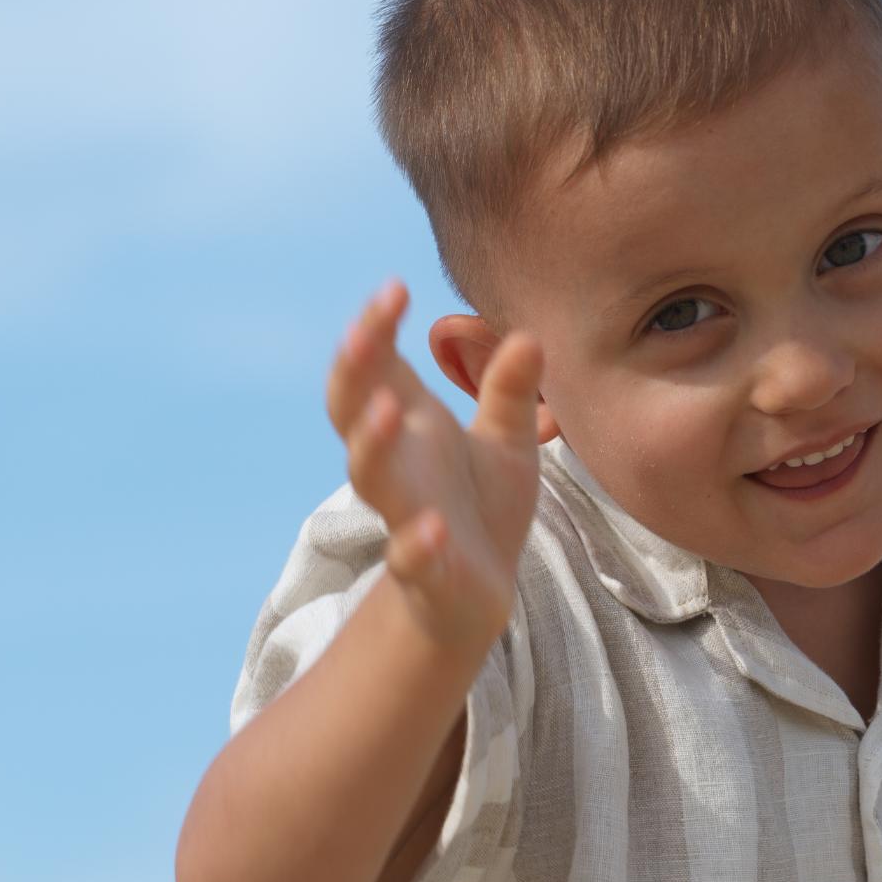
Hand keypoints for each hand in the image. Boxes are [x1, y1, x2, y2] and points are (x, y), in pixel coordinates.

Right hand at [324, 282, 544, 661]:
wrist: (480, 593)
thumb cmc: (484, 506)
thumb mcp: (508, 443)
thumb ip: (512, 393)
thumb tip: (529, 337)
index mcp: (409, 426)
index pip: (375, 368)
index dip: (374, 328)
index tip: (396, 289)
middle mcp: (396, 465)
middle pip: (352, 410)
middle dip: (355, 370)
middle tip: (365, 331)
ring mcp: (404, 516)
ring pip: (372, 478)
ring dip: (372, 445)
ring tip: (387, 409)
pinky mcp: (425, 571)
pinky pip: (410, 558)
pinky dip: (416, 545)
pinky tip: (432, 530)